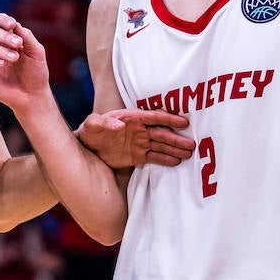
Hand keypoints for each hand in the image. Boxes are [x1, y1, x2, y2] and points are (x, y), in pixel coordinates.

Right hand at [0, 13, 50, 111]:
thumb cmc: (36, 73)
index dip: (3, 20)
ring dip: (0, 49)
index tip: (12, 25)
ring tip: (14, 58)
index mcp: (10, 38)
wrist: (33, 95)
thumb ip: (27, 37)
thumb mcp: (36, 53)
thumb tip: (16, 24)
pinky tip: (1, 64)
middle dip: (5, 36)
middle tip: (18, 44)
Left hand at [77, 109, 194, 168]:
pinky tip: (177, 162)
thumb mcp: (91, 125)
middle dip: (177, 139)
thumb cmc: (89, 132)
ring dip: (175, 149)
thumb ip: (102, 122)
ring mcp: (140, 143)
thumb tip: (119, 125)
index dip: (169, 119)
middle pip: (162, 134)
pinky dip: (165, 159)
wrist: (86, 147)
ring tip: (189, 154)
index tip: (184, 123)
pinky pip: (154, 157)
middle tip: (192, 144)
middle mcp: (139, 130)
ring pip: (161, 146)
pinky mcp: (138, 157)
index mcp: (132, 118)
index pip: (154, 118)